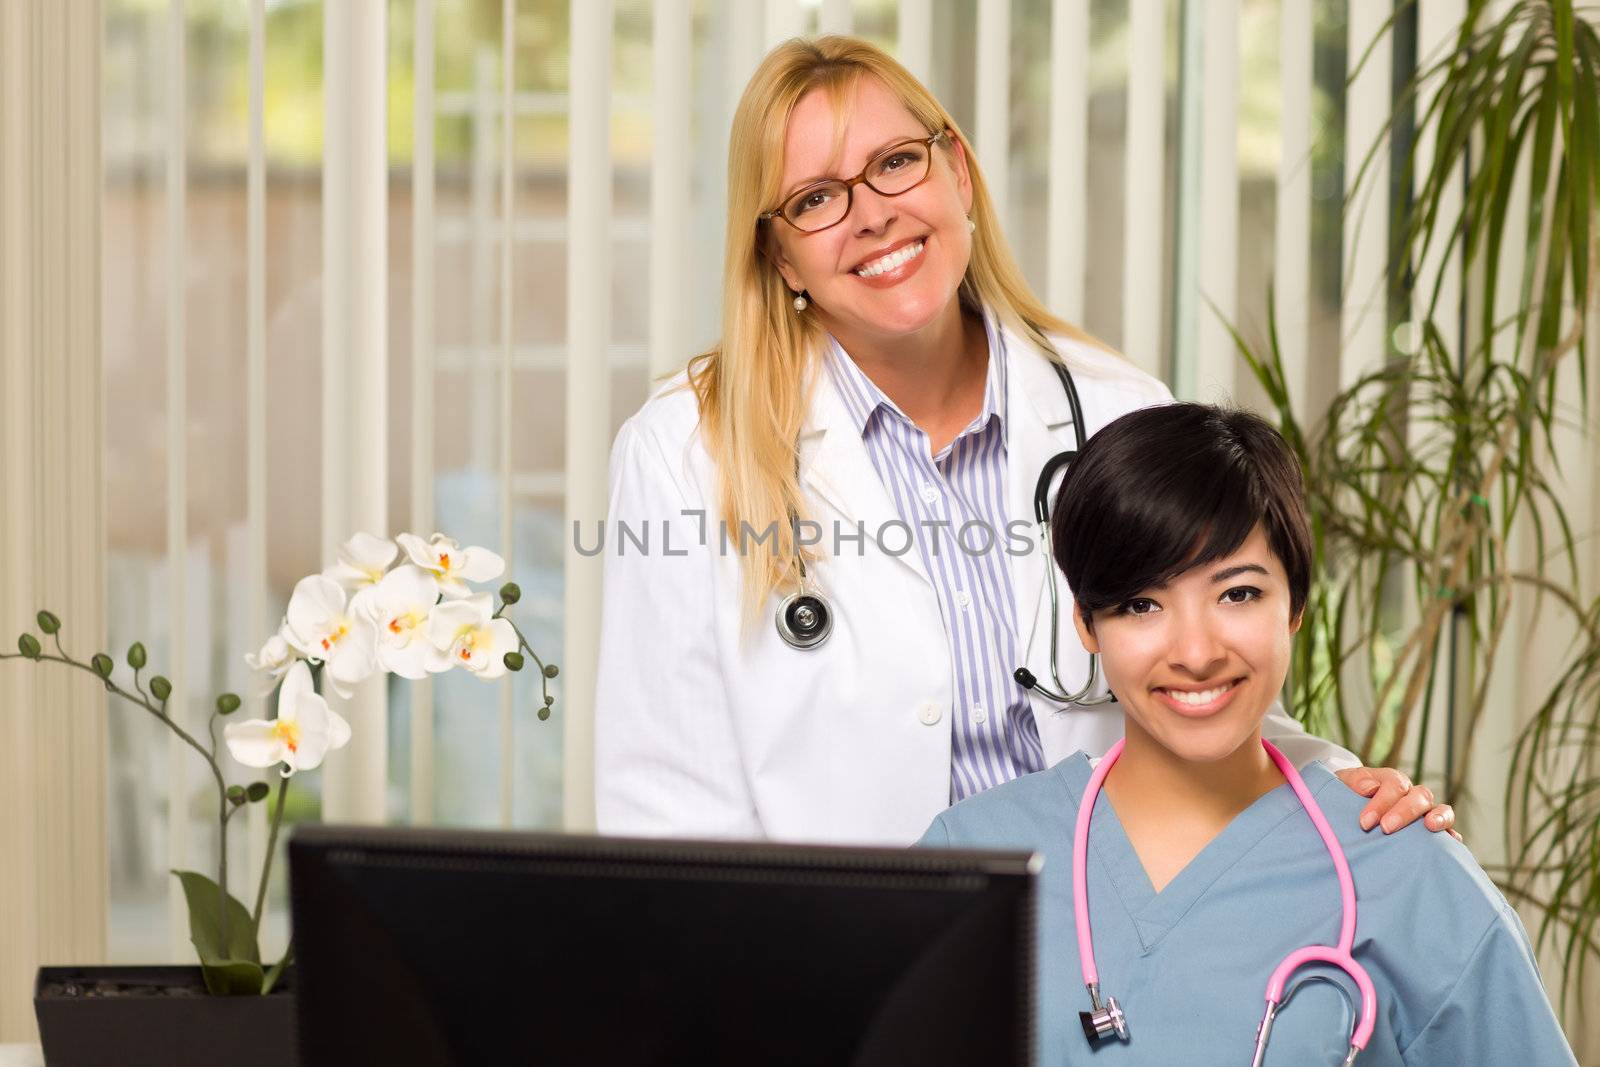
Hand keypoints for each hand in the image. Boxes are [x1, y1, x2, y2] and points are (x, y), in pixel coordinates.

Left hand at [1335, 767, 1462, 841]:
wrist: (1351, 801)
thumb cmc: (1349, 794)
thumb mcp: (1345, 783)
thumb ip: (1355, 782)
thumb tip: (1369, 788)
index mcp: (1392, 780)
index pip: (1394, 785)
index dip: (1381, 802)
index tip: (1365, 822)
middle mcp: (1412, 794)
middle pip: (1419, 796)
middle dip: (1404, 812)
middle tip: (1385, 828)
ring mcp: (1426, 811)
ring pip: (1442, 809)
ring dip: (1439, 817)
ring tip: (1431, 827)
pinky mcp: (1432, 830)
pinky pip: (1449, 831)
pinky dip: (1451, 836)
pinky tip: (1451, 843)